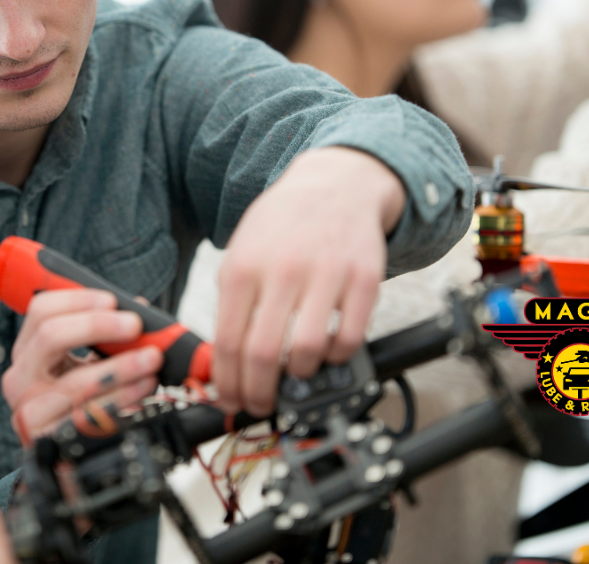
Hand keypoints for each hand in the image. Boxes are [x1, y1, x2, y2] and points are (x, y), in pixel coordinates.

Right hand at [2, 289, 162, 439]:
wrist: (71, 462)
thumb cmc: (82, 404)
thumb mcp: (86, 366)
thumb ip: (105, 338)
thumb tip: (142, 312)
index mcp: (27, 352)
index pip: (41, 311)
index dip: (78, 300)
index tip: (113, 301)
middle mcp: (20, 379)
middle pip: (51, 336)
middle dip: (99, 326)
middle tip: (135, 326)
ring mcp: (29, 412)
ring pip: (74, 381)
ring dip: (120, 368)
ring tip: (151, 362)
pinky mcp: (46, 442)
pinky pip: (87, 418)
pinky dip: (120, 403)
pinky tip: (141, 395)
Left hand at [214, 147, 403, 416]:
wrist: (336, 183)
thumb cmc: (283, 225)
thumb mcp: (242, 252)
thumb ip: (232, 303)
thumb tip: (225, 363)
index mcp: (244, 267)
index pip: (228, 342)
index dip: (229, 384)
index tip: (231, 402)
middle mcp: (282, 270)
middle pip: (263, 354)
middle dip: (258, 394)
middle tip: (261, 405)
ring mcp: (326, 274)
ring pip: (307, 352)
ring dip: (299, 377)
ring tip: (294, 374)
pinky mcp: (364, 279)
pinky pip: (350, 338)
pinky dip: (337, 357)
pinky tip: (328, 353)